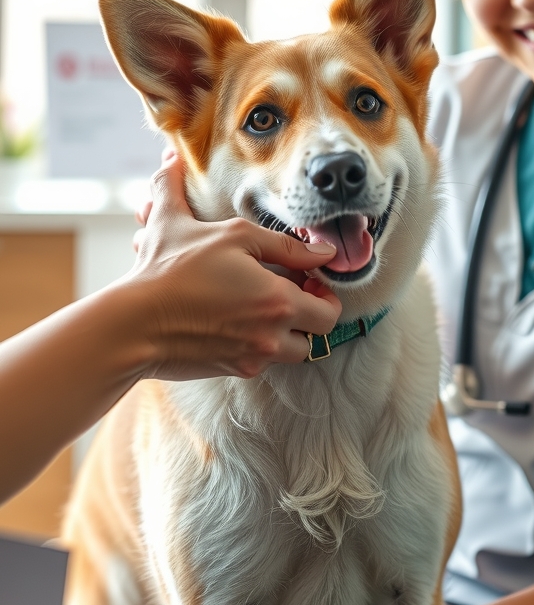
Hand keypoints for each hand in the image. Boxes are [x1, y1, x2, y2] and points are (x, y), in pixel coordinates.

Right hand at [123, 154, 342, 380]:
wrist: (132, 322)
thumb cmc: (176, 269)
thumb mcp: (231, 235)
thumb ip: (284, 241)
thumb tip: (325, 248)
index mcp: (279, 302)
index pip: (330, 311)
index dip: (324, 291)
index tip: (306, 276)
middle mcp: (272, 337)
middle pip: (318, 335)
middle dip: (311, 312)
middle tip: (292, 290)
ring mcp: (252, 358)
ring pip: (292, 351)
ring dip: (288, 330)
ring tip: (264, 305)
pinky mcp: (230, 369)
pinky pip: (261, 358)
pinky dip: (258, 341)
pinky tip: (236, 317)